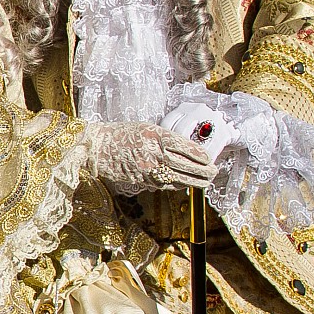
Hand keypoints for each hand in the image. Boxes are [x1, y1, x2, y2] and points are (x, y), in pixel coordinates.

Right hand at [84, 123, 215, 194]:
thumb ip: (167, 138)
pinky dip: (179, 184)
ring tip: (206, 181)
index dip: (202, 156)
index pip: (188, 148)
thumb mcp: (147, 128)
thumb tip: (188, 149)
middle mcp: (156, 154)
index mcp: (158, 136)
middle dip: (205, 171)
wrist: (99, 148)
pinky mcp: (144, 181)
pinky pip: (167, 184)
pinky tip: (186, 183)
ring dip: (196, 181)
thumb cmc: (122, 135)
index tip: (210, 159)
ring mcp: (150, 169)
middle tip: (214, 172)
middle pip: (188, 166)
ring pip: (180, 178)